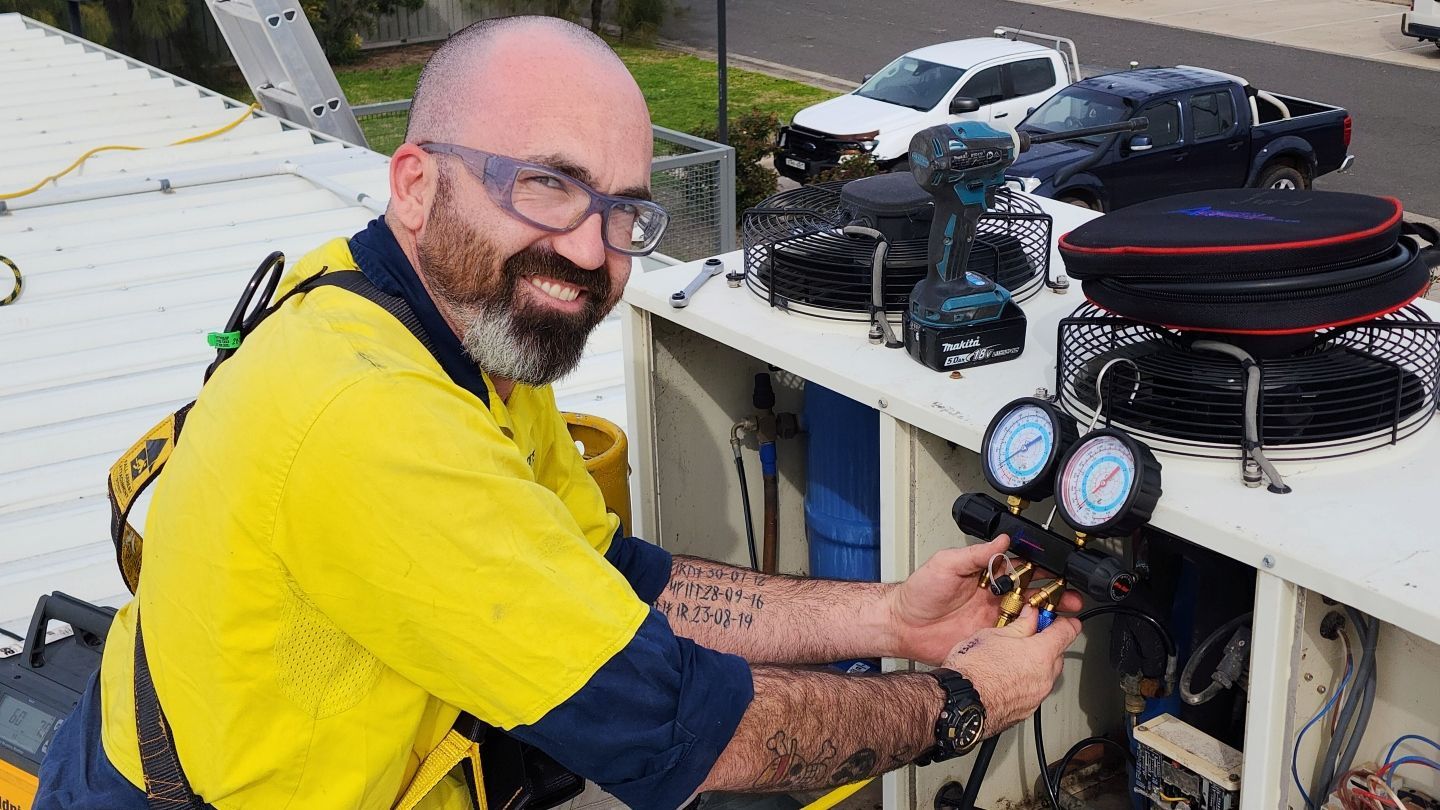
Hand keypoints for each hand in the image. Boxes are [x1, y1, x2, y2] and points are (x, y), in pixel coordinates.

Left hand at [885, 536, 1080, 665]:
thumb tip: (1002, 539)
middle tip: (1073, 598)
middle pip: (1032, 594)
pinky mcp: (989, 640)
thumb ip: (976, 554)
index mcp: (986, 575)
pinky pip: (1015, 639)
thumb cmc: (918, 593)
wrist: (903, 626)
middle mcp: (993, 596)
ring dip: (1049, 617)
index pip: (1021, 569)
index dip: (1042, 570)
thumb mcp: (947, 564)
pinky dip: (1031, 638)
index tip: (1059, 572)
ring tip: (1067, 617)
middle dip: (1055, 595)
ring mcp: (992, 619)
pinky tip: (1042, 636)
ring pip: (1028, 617)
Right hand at [941, 606, 1080, 733]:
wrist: (958, 703)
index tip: (1061, 619)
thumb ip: (1019, 626)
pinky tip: (1004, 677)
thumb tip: (1030, 616)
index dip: (1065, 622)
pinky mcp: (1026, 711)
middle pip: (1058, 655)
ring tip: (1009, 659)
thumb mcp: (993, 635)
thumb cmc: (972, 670)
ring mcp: (1036, 697)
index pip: (1068, 632)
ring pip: (1045, 675)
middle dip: (1046, 644)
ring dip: (1035, 665)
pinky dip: (1025, 683)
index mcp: (1040, 653)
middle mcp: (1044, 677)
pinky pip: (1033, 691)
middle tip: (1027, 636)